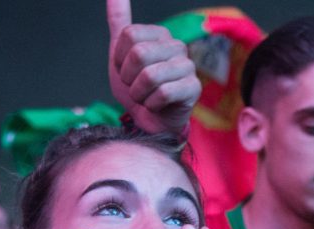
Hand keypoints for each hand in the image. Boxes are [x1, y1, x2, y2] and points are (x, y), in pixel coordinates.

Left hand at [107, 0, 200, 135]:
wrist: (149, 122)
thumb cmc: (137, 89)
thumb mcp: (120, 54)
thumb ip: (119, 22)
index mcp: (160, 34)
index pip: (129, 34)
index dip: (119, 58)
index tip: (127, 71)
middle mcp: (177, 46)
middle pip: (138, 53)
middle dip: (129, 77)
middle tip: (136, 87)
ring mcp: (188, 67)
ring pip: (150, 75)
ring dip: (139, 93)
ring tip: (146, 97)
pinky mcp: (194, 88)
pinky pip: (162, 93)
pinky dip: (151, 104)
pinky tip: (157, 106)